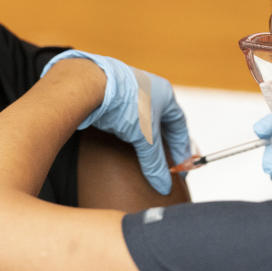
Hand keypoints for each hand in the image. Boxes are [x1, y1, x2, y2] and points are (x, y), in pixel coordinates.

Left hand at [41, 50, 191, 194]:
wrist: (90, 84)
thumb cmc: (125, 105)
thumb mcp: (145, 138)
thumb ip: (154, 163)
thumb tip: (164, 186)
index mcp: (165, 94)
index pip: (179, 125)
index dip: (181, 148)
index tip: (181, 167)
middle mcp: (149, 89)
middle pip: (162, 122)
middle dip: (164, 145)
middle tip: (165, 165)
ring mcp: (130, 90)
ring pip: (142, 120)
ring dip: (145, 138)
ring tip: (145, 156)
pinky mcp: (112, 95)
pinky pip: (125, 117)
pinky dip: (129, 132)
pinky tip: (124, 143)